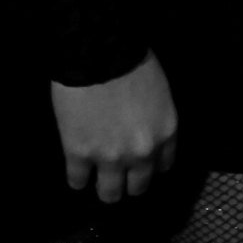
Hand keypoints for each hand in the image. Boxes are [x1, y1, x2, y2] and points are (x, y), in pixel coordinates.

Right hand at [50, 51, 177, 202]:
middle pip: (138, 187)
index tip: (140, 161)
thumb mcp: (158, 91)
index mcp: (166, 132)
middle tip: (118, 169)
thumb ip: (154, 119)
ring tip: (96, 174)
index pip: (163, 167)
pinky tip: (76, 166)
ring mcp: (110, 157)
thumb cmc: (132, 58)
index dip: (149, 165)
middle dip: (128, 180)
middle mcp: (142, 153)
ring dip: (104, 185)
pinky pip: (77, 181)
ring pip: (109, 194)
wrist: (98, 49)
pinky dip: (77, 177)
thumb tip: (143, 130)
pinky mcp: (79, 154)